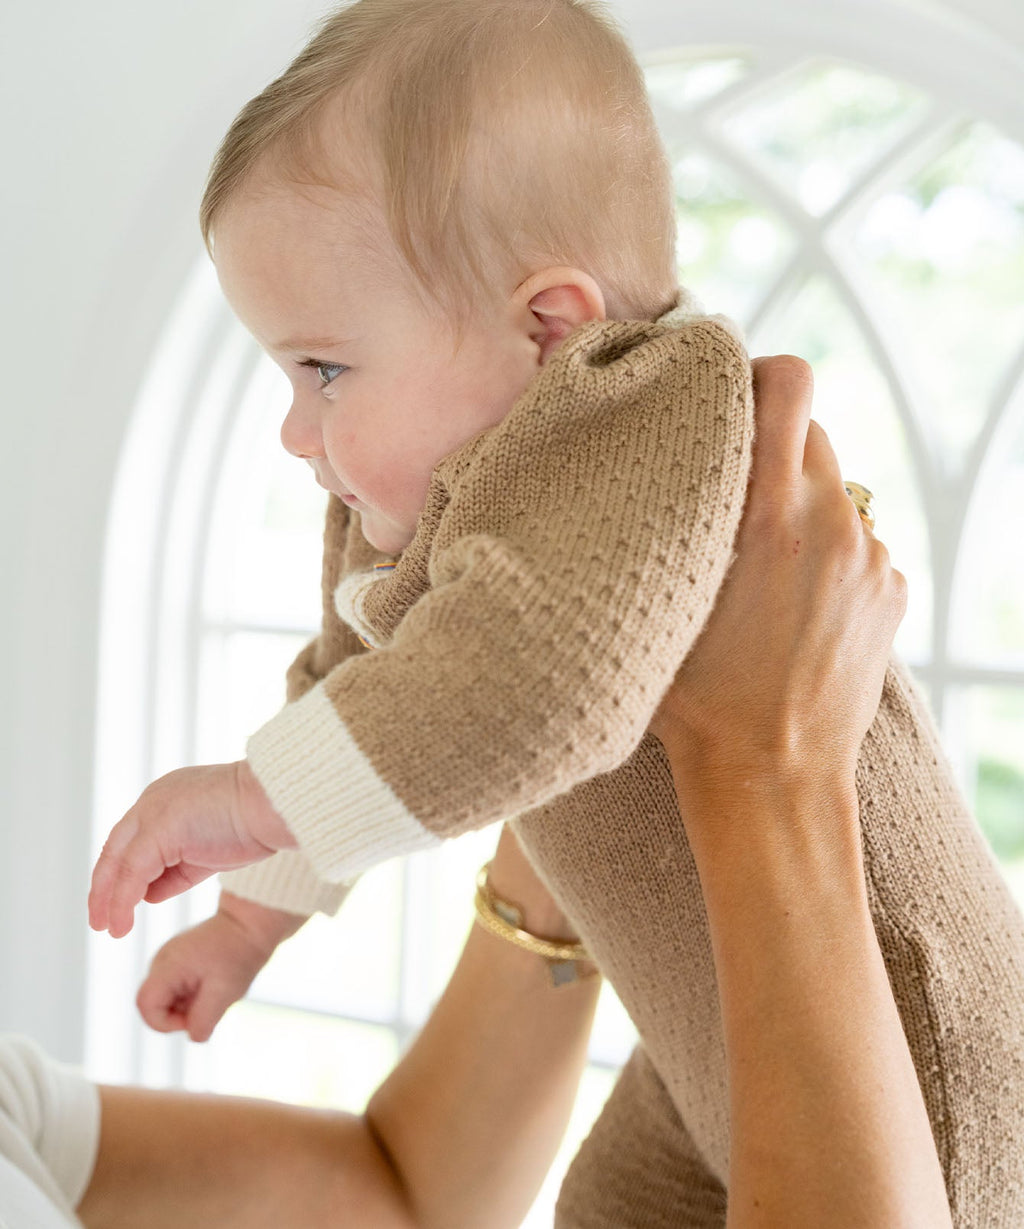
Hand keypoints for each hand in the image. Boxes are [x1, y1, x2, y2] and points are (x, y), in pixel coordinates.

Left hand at [89, 761, 296, 937]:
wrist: (276, 803)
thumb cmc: (256, 823)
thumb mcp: (208, 848)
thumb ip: (177, 866)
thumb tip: (148, 893)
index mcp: (167, 798)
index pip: (132, 839)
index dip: (122, 873)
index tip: (118, 902)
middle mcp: (154, 800)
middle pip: (116, 849)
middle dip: (105, 888)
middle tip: (99, 920)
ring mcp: (153, 812)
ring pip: (119, 863)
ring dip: (110, 900)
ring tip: (110, 928)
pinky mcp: (158, 829)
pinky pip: (132, 874)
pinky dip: (122, 902)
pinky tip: (121, 924)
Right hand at [136, 892, 305, 1041]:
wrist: (250, 924)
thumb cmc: (239, 954)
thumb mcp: (225, 992)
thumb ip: (204, 1019)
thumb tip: (193, 1037)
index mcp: (168, 965)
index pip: (145, 1005)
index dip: (165, 1024)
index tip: (195, 1018)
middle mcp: (161, 960)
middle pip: (155, 1004)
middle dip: (180, 1014)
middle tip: (211, 1002)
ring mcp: (168, 958)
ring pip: (167, 998)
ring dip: (188, 1004)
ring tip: (214, 989)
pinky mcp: (177, 959)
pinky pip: (176, 988)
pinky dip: (192, 994)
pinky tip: (212, 983)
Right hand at [650, 355, 906, 789]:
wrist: (770, 776)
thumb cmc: (694, 697)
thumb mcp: (662, 594)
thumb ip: (675, 514)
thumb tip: (673, 457)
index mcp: (770, 515)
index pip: (789, 385)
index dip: (756, 375)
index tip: (726, 397)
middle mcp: (834, 525)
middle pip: (813, 435)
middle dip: (770, 451)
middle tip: (729, 494)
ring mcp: (872, 560)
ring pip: (835, 492)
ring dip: (798, 506)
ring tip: (759, 567)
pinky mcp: (892, 592)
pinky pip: (855, 543)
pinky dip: (825, 554)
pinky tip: (792, 605)